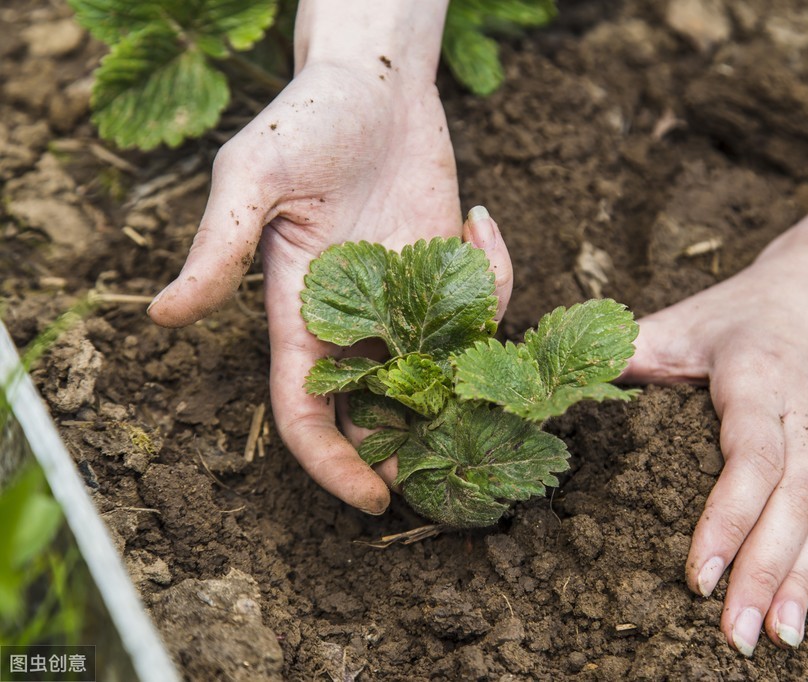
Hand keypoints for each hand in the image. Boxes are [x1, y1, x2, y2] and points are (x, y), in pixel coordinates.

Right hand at [147, 62, 515, 514]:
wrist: (372, 82)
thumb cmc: (305, 121)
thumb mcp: (253, 178)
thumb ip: (218, 248)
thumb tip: (162, 316)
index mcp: (300, 313)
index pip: (307, 410)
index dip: (333, 463)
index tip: (373, 499)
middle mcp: (355, 319)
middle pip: (378, 410)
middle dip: (413, 447)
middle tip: (458, 472)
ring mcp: (409, 298)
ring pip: (438, 373)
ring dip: (467, 386)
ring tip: (499, 383)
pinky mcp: (451, 269)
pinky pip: (483, 305)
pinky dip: (497, 281)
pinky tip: (483, 223)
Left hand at [622, 251, 807, 654]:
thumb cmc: (738, 315)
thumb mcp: (681, 322)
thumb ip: (629, 351)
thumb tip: (564, 381)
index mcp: (760, 378)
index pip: (750, 460)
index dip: (726, 521)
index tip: (698, 577)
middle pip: (792, 500)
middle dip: (764, 573)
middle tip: (738, 635)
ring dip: (804, 578)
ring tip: (779, 635)